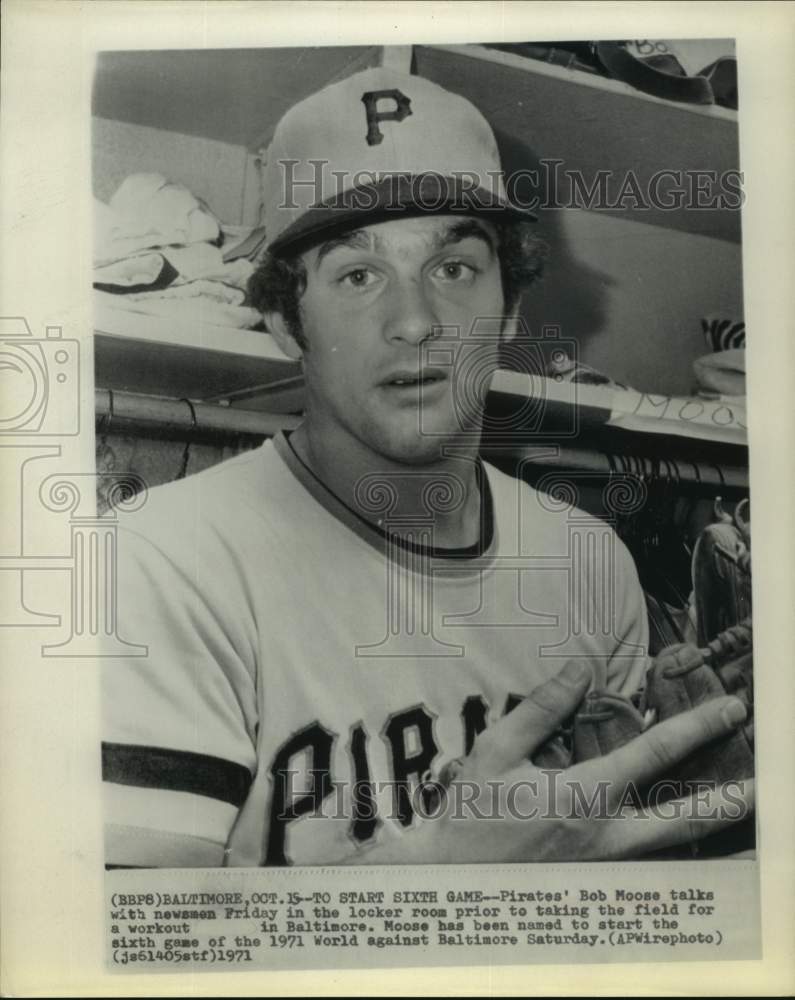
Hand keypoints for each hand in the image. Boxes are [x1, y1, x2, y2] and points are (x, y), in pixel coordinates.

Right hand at [416, 660, 753, 863]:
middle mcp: (603, 836)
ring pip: (670, 847)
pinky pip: (646, 860)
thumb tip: (581, 670)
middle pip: (681, 821)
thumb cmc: (469, 814)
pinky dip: (675, 845)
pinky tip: (685, 835)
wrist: (448, 878)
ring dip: (708, 826)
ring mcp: (601, 864)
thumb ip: (542, 709)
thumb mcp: (496, 752)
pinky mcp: (592, 878)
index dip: (695, 729)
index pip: (652, 756)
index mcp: (581, 798)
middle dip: (725, 799)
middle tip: (761, 786)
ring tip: (740, 810)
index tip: (730, 710)